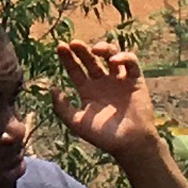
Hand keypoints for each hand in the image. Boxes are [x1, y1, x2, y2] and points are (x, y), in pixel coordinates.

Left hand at [55, 39, 158, 164]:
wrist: (129, 144)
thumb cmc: (103, 136)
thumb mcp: (77, 122)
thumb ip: (62, 108)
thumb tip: (52, 88)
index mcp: (88, 91)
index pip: (75, 70)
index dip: (68, 59)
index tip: (60, 47)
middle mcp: (103, 83)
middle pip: (91, 60)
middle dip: (82, 50)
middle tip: (74, 43)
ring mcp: (119, 80)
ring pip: (111, 56)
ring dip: (103, 48)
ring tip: (95, 50)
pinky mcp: (136, 80)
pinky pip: (131, 62)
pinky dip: (124, 57)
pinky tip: (113, 60)